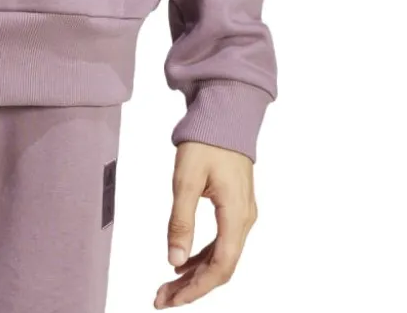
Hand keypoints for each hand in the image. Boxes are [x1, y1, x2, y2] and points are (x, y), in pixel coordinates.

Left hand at [152, 140, 257, 306]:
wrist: (225, 113)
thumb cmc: (207, 140)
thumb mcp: (186, 179)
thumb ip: (180, 220)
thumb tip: (174, 259)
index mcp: (236, 215)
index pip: (221, 266)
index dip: (197, 288)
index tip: (172, 299)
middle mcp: (244, 220)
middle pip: (221, 267)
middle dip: (192, 286)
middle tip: (162, 298)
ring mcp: (242, 215)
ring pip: (221, 257)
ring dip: (196, 274)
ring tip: (168, 285)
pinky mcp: (235, 208)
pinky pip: (221, 243)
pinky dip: (202, 256)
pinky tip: (183, 262)